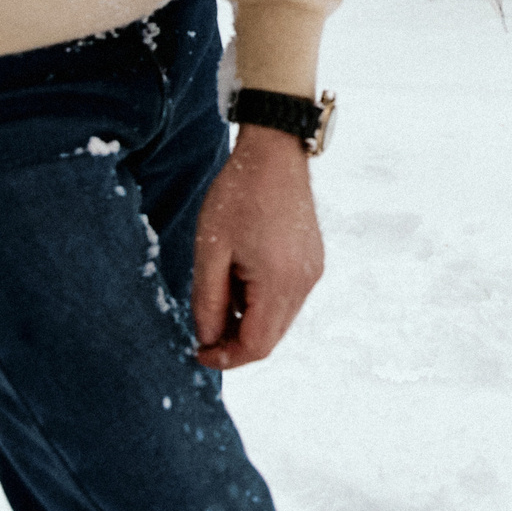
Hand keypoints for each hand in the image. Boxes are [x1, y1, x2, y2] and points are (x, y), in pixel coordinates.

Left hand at [192, 124, 323, 367]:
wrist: (274, 153)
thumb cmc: (238, 194)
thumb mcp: (210, 250)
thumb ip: (208, 300)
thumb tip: (207, 338)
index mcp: (280, 282)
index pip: (257, 345)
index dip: (226, 357)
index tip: (198, 352)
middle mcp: (304, 283)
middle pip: (271, 337)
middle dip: (236, 341)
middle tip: (204, 327)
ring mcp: (313, 272)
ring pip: (279, 320)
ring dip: (248, 320)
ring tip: (220, 292)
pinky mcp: (313, 262)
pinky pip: (288, 298)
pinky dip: (262, 302)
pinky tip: (241, 276)